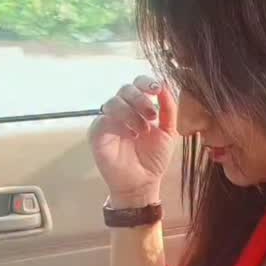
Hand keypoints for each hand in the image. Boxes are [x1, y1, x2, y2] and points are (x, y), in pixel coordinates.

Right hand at [88, 75, 176, 206]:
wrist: (143, 183)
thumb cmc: (153, 159)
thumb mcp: (168, 132)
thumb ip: (168, 109)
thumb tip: (165, 85)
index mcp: (137, 107)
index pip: (137, 84)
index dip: (146, 82)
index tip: (157, 89)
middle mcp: (121, 111)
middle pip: (125, 89)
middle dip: (140, 99)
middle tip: (152, 116)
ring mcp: (108, 121)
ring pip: (113, 102)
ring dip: (131, 113)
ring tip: (143, 131)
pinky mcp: (97, 134)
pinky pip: (103, 119)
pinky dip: (119, 124)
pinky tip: (131, 135)